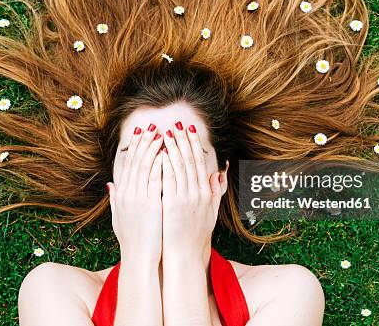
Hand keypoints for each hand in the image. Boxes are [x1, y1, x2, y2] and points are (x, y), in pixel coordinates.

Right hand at [108, 124, 163, 264]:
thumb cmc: (132, 239)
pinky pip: (156, 179)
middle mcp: (128, 193)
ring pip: (146, 167)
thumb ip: (115, 199)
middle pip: (136, 161)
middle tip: (152, 126)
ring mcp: (138, 198)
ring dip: (154, 148)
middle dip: (144, 142)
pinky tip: (167, 154)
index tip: (141, 133)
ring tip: (161, 134)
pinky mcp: (151, 204)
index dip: (134, 147)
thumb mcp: (118, 217)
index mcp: (121, 194)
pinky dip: (161, 165)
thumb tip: (111, 184)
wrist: (139, 257)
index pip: (127, 164)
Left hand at [160, 122, 226, 262]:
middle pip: (189, 160)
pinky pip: (168, 179)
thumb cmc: (196, 234)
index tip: (189, 130)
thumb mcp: (211, 212)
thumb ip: (215, 191)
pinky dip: (165, 164)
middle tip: (176, 124)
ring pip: (178, 166)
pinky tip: (160, 153)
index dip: (193, 145)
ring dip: (172, 148)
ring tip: (165, 133)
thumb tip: (219, 173)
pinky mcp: (172, 204)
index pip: (199, 163)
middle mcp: (197, 193)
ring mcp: (185, 198)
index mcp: (205, 193)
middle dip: (182, 140)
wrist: (185, 254)